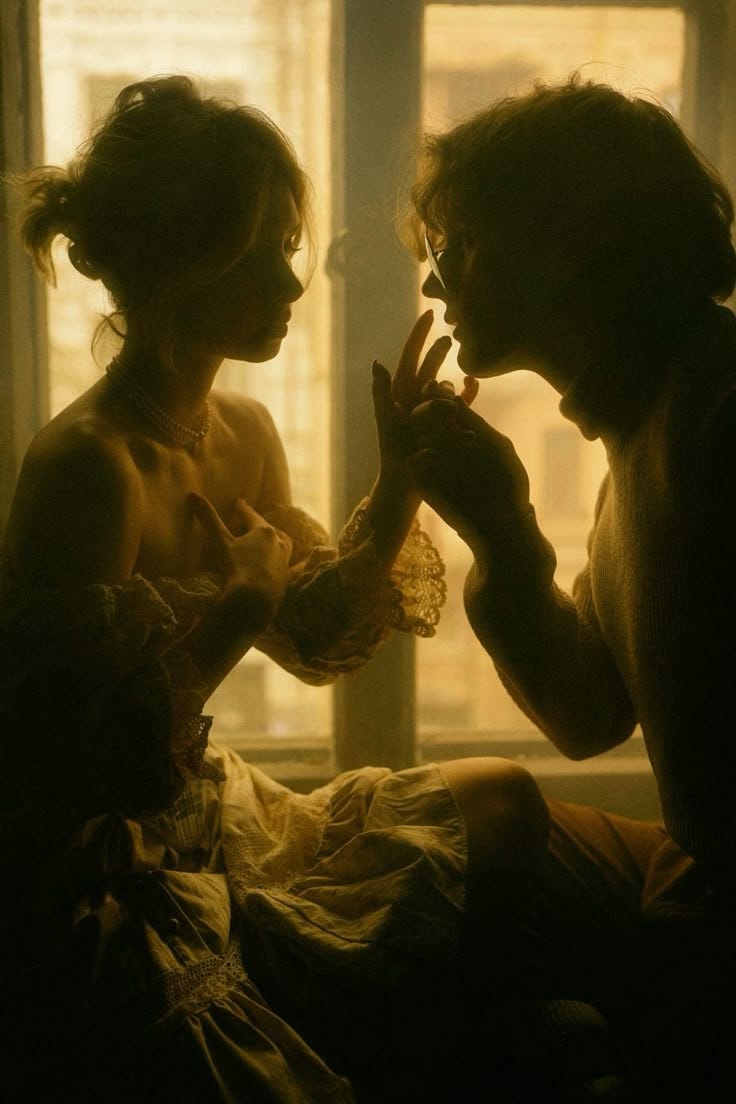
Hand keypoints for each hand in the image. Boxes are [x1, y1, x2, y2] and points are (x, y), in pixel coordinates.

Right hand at [190, 493, 292, 625]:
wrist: (255, 601)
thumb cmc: (237, 567)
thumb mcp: (220, 541)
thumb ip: (208, 518)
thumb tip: (192, 495)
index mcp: (264, 531)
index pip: (250, 515)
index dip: (242, 508)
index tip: (239, 502)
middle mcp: (279, 543)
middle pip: (268, 529)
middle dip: (259, 524)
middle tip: (252, 522)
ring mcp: (284, 561)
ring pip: (283, 544)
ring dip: (276, 539)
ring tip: (272, 538)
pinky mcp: (287, 579)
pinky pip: (292, 567)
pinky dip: (294, 562)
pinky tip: (297, 564)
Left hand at [371, 309, 454, 486]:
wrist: (405, 478)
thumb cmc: (391, 450)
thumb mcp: (385, 420)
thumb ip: (380, 392)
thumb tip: (377, 362)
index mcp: (400, 390)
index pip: (410, 355)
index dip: (419, 334)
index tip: (430, 313)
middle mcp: (417, 395)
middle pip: (431, 365)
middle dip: (439, 350)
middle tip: (449, 339)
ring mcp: (432, 408)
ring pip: (446, 383)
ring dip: (451, 380)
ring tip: (458, 380)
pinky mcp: (446, 421)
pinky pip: (461, 402)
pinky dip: (468, 392)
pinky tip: (473, 385)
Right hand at [408, 396, 531, 554]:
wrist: (501, 522)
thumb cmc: (507, 483)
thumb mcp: (495, 445)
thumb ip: (474, 422)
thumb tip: (451, 396)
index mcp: (462, 431)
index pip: (442, 405)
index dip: (440, 395)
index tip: (450, 396)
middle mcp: (444, 444)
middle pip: (422, 414)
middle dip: (431, 408)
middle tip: (448, 411)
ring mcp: (433, 462)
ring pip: (418, 434)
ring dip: (436, 433)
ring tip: (464, 442)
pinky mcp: (424, 481)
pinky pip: (413, 460)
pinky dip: (425, 455)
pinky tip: (442, 458)